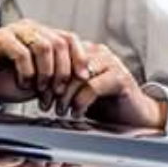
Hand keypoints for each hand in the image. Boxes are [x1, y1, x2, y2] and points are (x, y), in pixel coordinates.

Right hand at [0, 19, 87, 107]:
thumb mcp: (39, 81)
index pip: (69, 39)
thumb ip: (57, 75)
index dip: (79, 57)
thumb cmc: (5, 82)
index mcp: (42, 35)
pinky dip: (27, 72)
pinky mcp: (0, 37)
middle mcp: (30, 28)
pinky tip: (23, 82)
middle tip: (57, 91)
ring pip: (44, 46)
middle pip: (59, 42)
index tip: (83, 78)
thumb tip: (82, 79)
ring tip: (40, 88)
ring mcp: (14, 30)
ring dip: (46, 72)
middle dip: (63, 70)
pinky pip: (22, 52)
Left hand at [47, 42, 167, 129]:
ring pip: (77, 76)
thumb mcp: (77, 89)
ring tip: (60, 111)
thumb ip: (61, 82)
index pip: (58, 56)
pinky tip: (77, 113)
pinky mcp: (120, 78)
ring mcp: (111, 63)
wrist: (135, 116)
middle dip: (52, 87)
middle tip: (46, 104)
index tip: (37, 94)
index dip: (45, 75)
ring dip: (65, 96)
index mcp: (86, 50)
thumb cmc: (105, 103)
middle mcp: (98, 52)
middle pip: (66, 65)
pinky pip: (92, 87)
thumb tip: (32, 84)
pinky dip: (80, 102)